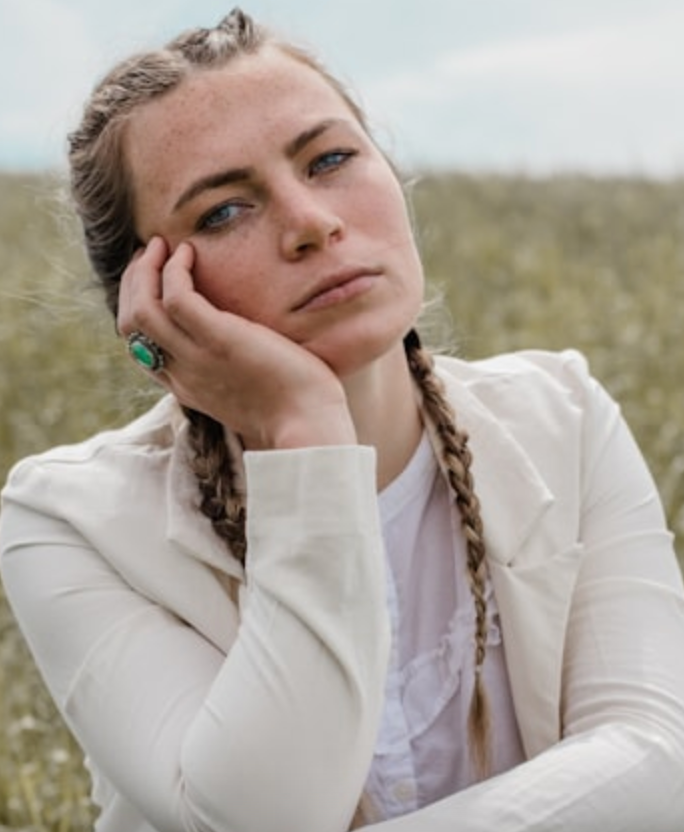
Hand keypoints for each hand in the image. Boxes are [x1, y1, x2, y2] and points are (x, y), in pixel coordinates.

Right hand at [117, 238, 356, 449]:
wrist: (308, 428)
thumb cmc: (296, 410)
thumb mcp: (252, 390)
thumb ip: (235, 370)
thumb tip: (247, 346)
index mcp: (188, 387)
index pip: (141, 348)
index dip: (138, 309)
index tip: (153, 283)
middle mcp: (183, 374)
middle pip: (131, 326)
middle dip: (132, 285)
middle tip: (148, 255)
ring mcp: (197, 358)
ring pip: (140, 310)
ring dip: (144, 270)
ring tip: (160, 245)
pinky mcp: (218, 340)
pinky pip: (176, 297)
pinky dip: (174, 269)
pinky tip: (189, 252)